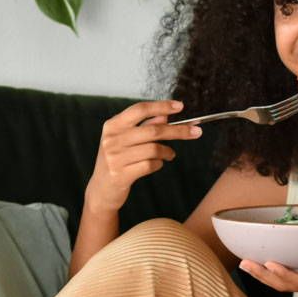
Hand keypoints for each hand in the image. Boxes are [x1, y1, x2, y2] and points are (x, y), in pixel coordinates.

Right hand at [85, 99, 201, 214]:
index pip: (140, 110)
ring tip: (170, 154)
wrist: (101, 190)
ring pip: (154, 149)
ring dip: (168, 151)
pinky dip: (158, 164)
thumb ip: (144, 126)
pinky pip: (150, 165)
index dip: (161, 106)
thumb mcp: (126, 140)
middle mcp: (112, 139)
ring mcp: (115, 158)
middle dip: (178, 131)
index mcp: (112, 125)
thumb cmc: (117, 160)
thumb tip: (165, 115)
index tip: (180, 106)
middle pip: (153, 130)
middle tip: (195, 132)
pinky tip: (158, 164)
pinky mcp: (121, 175)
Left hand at [238, 253, 297, 296]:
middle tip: (243, 262)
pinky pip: (292, 278)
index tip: (268, 263)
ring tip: (246, 263)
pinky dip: (275, 272)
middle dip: (264, 275)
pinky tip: (266, 264)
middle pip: (285, 284)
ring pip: (285, 283)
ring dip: (265, 274)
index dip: (283, 274)